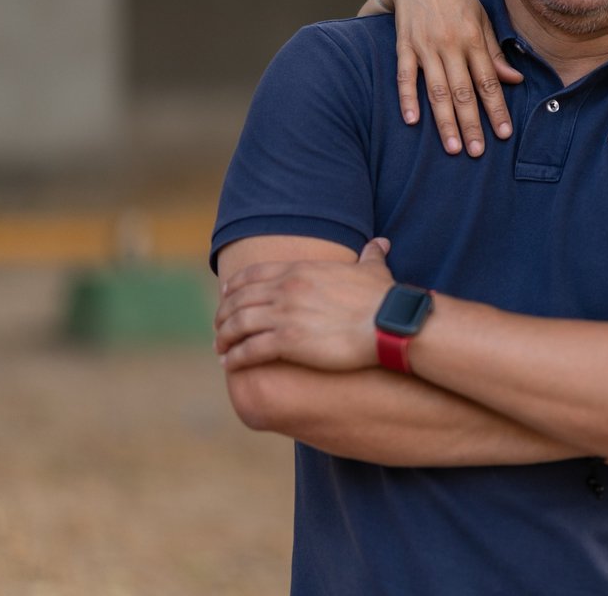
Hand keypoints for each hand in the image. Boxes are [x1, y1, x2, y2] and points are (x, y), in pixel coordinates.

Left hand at [215, 238, 396, 371]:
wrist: (389, 323)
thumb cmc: (384, 299)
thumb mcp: (374, 270)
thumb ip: (370, 255)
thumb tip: (381, 243)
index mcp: (301, 270)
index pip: (253, 274)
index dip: (234, 286)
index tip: (225, 296)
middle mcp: (286, 289)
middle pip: (239, 299)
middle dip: (223, 314)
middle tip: (218, 328)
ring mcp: (285, 315)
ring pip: (237, 324)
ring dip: (224, 337)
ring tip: (221, 349)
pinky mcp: (287, 341)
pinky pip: (249, 349)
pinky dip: (235, 357)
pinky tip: (230, 364)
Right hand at [383, 0, 522, 155]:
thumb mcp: (482, 20)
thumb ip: (494, 53)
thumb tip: (514, 80)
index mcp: (473, 40)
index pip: (489, 82)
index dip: (497, 109)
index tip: (504, 134)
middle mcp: (451, 45)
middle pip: (463, 92)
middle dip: (471, 123)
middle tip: (476, 152)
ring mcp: (426, 46)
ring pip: (436, 90)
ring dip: (444, 121)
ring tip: (451, 147)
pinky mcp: (404, 44)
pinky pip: (405, 75)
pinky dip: (407, 97)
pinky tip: (412, 120)